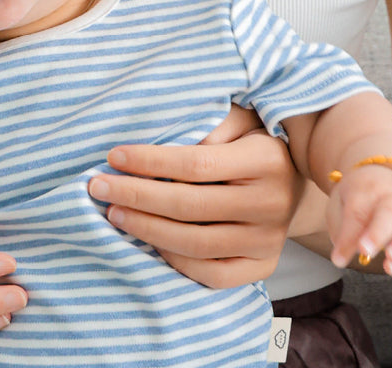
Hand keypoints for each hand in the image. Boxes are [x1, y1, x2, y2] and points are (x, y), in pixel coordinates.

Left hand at [87, 105, 304, 287]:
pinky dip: (175, 260)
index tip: (113, 156)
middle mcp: (272, 203)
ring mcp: (269, 239)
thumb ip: (207, 122)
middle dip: (136, 196)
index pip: (196, 164)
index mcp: (267, 159)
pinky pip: (212, 274)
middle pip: (190, 205)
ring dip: (146, 229)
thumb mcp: (239, 117)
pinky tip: (149, 240)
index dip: (150, 161)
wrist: (293, 180)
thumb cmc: (251, 139)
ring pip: (196, 243)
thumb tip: (160, 142)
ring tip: (113, 213)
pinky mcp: (264, 266)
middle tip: (98, 186)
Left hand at [326, 164, 391, 275]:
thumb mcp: (340, 204)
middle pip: (389, 213)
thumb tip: (342, 258)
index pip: (357, 212)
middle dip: (377, 234)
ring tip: (390, 263)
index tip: (338, 259)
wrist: (384, 177)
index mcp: (365, 188)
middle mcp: (391, 196)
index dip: (348, 237)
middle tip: (365, 252)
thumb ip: (341, 229)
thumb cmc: (357, 197)